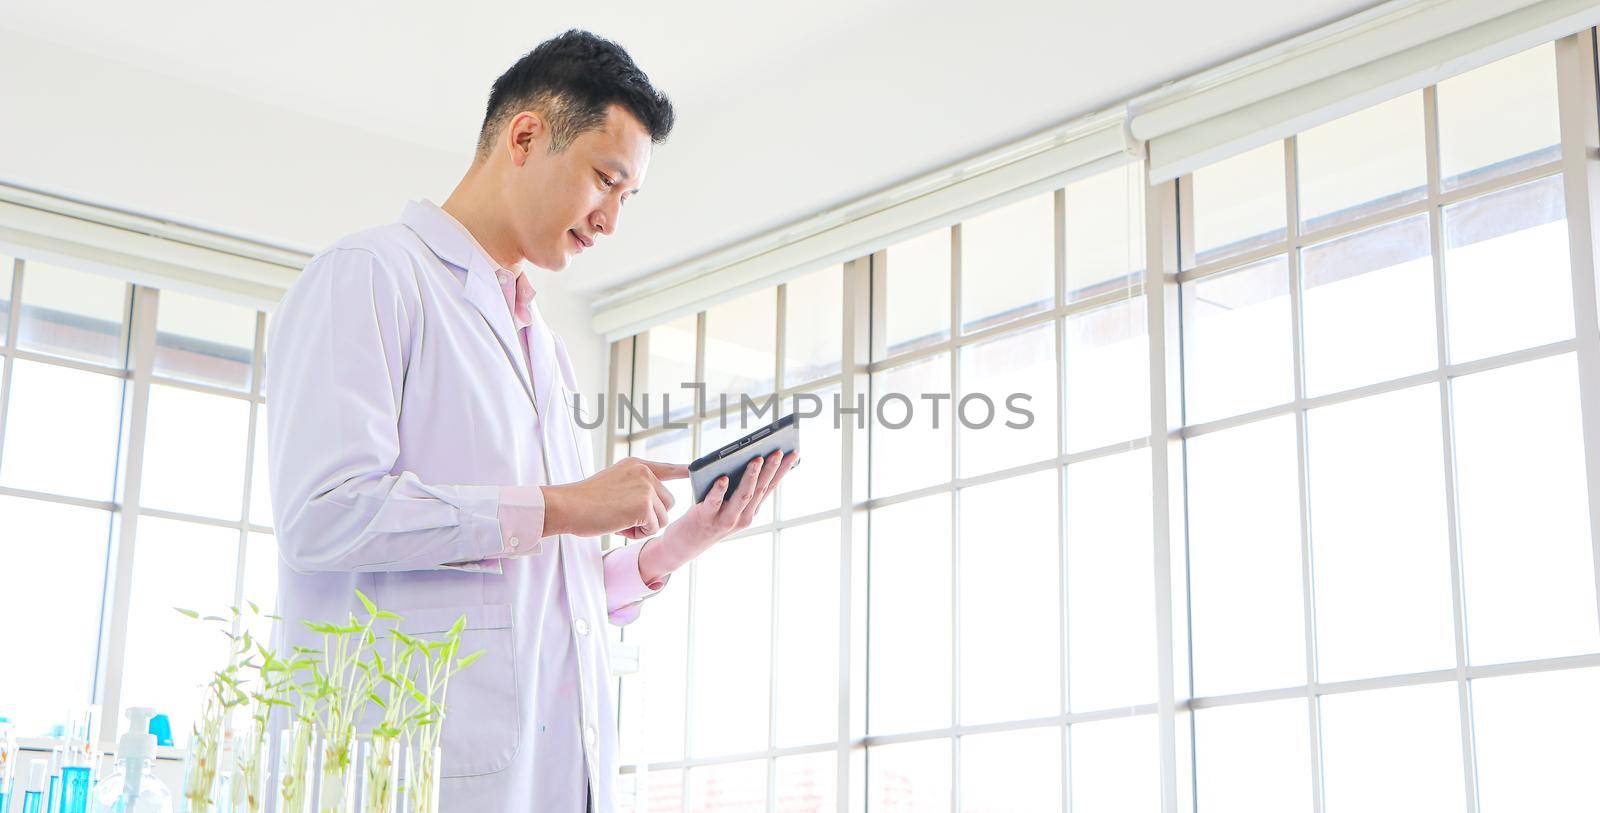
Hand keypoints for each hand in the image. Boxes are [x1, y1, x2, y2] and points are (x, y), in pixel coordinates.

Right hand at [540, 457, 688, 538]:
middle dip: (650, 516)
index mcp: (636, 465)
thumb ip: (635, 487)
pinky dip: (637, 534)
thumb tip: (655, 505)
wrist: (568, 506)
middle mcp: (644, 473)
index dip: (680, 471)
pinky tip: (619, 526)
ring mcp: (646, 488)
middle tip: (623, 516)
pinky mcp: (644, 506)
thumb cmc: (585, 501)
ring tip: (619, 520)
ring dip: (644, 526)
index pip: (666, 468)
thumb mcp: (613, 482)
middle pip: (668, 502)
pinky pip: (653, 529)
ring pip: (662, 518)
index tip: (692, 470)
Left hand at [638, 450, 798, 582]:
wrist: (683, 546)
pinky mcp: (705, 519)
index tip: (793, 453)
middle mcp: (742, 517)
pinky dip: (719, 491)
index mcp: (750, 511)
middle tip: (778, 451)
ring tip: (756, 459)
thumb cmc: (708, 518)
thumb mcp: (728, 505)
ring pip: (742, 496)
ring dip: (751, 477)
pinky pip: (714, 503)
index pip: (770, 487)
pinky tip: (722, 478)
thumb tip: (750, 460)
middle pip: (759, 489)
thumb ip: (739, 487)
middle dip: (771, 469)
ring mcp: (725, 520)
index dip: (783, 470)